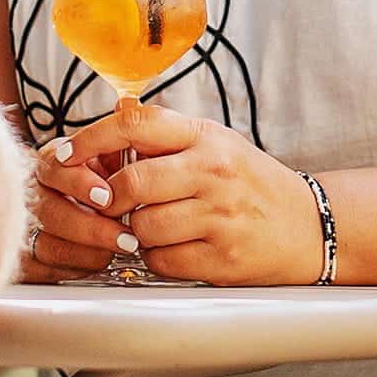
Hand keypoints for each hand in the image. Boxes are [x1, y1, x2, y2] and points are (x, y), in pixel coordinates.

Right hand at [25, 129, 131, 274]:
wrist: (88, 202)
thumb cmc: (105, 179)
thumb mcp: (114, 157)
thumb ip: (120, 159)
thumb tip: (138, 167)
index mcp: (52, 163)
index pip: (54, 169)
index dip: (78, 183)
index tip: (107, 196)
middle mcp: (35, 194)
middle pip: (50, 212)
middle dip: (91, 228)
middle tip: (124, 236)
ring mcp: (28, 227)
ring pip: (48, 245)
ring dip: (88, 252)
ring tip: (119, 250)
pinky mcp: (30, 258)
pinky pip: (46, 270)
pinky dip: (76, 268)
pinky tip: (100, 260)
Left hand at [79, 101, 321, 286]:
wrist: (309, 226)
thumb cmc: (252, 184)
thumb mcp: (217, 144)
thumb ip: (167, 135)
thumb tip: (111, 115)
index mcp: (207, 137)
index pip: (136, 124)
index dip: (91, 138)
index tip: (66, 155)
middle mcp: (214, 172)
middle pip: (132, 182)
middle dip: (111, 198)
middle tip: (114, 204)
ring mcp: (220, 216)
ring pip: (142, 227)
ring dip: (136, 232)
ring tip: (158, 226)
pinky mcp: (222, 258)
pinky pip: (161, 261)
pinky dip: (157, 258)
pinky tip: (176, 247)